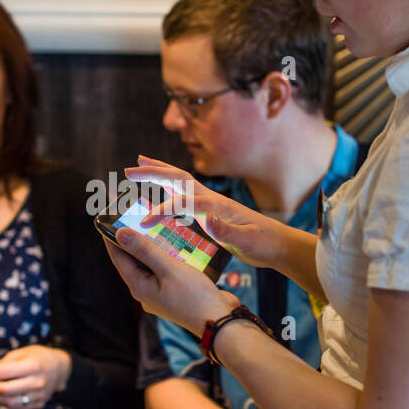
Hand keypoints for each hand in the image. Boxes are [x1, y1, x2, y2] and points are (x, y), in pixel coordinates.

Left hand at [0, 345, 71, 408]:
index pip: (2, 373)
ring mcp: (39, 396)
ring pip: (8, 402)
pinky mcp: (38, 404)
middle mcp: (37, 382)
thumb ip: (4, 364)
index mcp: (33, 366)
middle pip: (4, 390)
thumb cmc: (37, 357)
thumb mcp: (21, 353)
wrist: (60, 368)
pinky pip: (16, 407)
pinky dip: (2, 402)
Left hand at [102, 225, 238, 335]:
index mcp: (139, 287)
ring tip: (155, 225)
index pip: (118, 257)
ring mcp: (160, 293)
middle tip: (135, 216)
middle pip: (134, 260)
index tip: (109, 218)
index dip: (112, 237)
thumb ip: (145, 250)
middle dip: (134, 239)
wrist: (219, 321)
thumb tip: (120, 234)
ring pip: (151, 264)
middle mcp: (146, 291)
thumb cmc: (194, 297)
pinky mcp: (175, 292)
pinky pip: (165, 270)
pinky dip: (167, 256)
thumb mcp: (168, 268)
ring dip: (153, 246)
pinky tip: (175, 243)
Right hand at [126, 156, 289, 268]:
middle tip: (129, 170)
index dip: (162, 210)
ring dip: (158, 171)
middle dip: (153, 173)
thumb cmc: (263, 244)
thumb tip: (208, 218)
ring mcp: (211, 202)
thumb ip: (227, 230)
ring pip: (180, 180)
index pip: (183, 202)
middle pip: (178, 178)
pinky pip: (184, 192)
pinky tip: (160, 187)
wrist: (278, 243)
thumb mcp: (247, 241)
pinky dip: (168, 185)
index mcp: (217, 207)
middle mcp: (212, 199)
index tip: (144, 222)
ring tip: (138, 164)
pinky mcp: (211, 209)